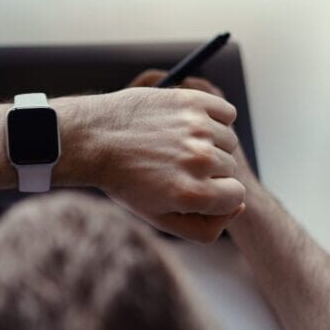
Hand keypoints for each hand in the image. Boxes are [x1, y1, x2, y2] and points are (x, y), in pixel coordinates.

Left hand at [92, 71, 244, 242]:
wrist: (92, 139)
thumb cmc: (124, 179)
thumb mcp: (158, 218)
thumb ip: (204, 227)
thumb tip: (237, 206)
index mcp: (192, 195)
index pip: (237, 196)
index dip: (215, 193)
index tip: (191, 185)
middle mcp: (198, 161)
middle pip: (229, 167)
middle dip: (207, 168)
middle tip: (172, 163)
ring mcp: (197, 128)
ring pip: (226, 139)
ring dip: (208, 141)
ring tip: (173, 143)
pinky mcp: (191, 101)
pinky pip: (224, 112)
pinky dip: (211, 117)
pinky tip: (184, 125)